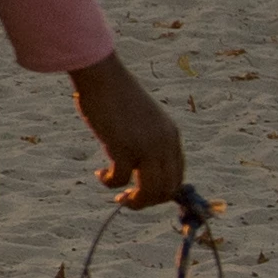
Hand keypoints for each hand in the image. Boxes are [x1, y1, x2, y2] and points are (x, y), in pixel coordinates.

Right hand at [67, 56, 185, 209]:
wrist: (102, 76)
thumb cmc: (116, 95)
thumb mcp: (142, 120)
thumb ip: (146, 140)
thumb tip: (137, 166)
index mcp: (171, 136)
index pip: (177, 177)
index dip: (161, 192)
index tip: (141, 192)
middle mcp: (164, 144)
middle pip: (167, 189)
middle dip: (148, 201)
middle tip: (128, 199)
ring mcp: (146, 146)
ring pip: (151, 191)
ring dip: (135, 201)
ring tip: (120, 198)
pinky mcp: (124, 147)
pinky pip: (121, 179)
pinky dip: (111, 183)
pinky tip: (100, 175)